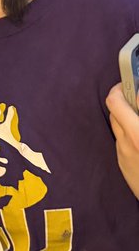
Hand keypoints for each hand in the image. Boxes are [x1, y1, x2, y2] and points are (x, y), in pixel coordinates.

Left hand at [108, 83, 138, 198]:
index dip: (122, 87)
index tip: (130, 82)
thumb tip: (137, 99)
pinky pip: (122, 143)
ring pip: (117, 127)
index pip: (116, 100)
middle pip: (113, 110)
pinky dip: (129, 135)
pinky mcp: (124, 168)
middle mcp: (127, 144)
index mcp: (138, 135)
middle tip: (136, 96)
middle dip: (124, 99)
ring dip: (126, 117)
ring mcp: (124, 156)